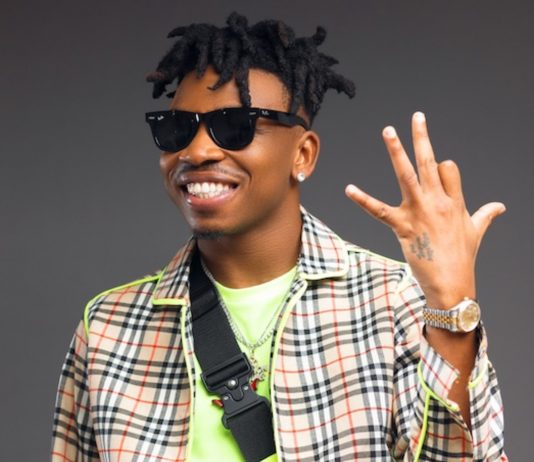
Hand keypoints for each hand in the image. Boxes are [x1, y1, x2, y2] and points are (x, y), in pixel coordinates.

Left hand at [345, 112, 505, 308]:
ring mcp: (419, 212)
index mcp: (455, 201)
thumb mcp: (476, 232)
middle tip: (416, 116)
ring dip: (397, 152)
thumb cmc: (463, 258)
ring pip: (408, 175)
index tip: (439, 171)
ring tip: (388, 131)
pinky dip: (363, 199)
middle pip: (430, 162)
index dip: (443, 166)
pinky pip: (379, 210)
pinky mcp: (403, 226)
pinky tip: (349, 188)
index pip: (449, 168)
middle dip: (422, 138)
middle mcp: (438, 201)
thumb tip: (500, 206)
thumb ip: (485, 215)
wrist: (452, 284)